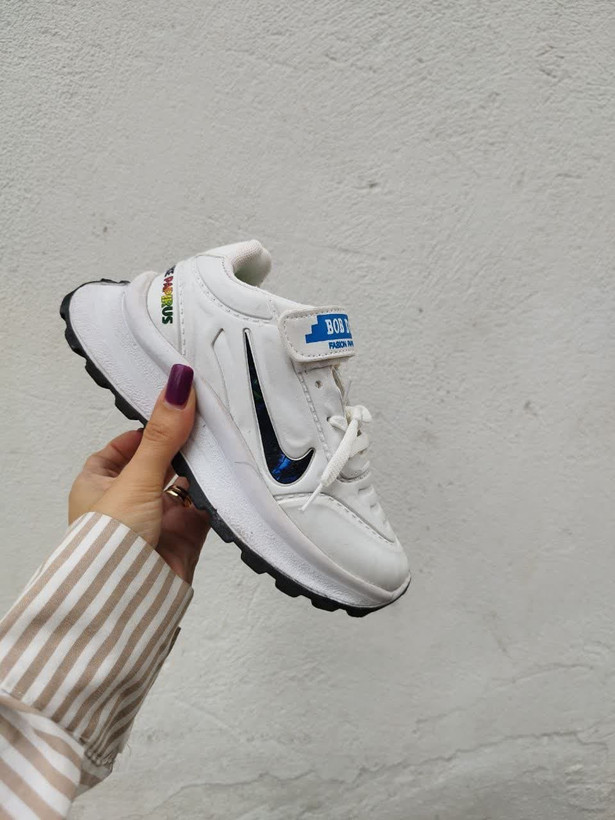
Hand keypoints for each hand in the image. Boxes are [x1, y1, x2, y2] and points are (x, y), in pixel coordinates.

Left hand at [69, 365, 209, 583]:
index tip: (173, 410)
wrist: (127, 598)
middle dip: (181, 447)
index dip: (148, 428)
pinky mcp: (180, 537)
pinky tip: (225, 479)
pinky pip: (202, 508)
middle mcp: (126, 501)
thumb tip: (177, 385)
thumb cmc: (109, 542)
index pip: (124, 446)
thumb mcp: (136, 476)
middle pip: (158, 462)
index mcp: (98, 484)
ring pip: (182, 484)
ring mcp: (154, 519)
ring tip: (218, 446)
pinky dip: (214, 495)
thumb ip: (162, 433)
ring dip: (199, 470)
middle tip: (203, 423)